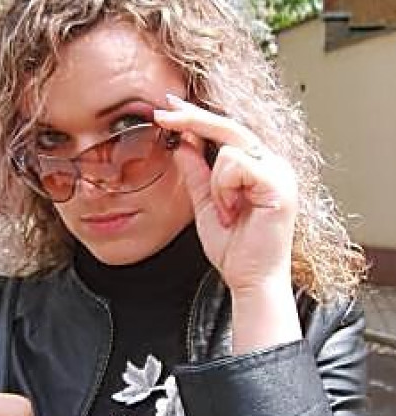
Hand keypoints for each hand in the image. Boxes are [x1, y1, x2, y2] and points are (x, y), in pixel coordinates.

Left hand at [154, 94, 298, 293]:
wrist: (250, 278)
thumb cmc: (234, 247)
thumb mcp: (205, 204)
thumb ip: (197, 173)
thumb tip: (184, 143)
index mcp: (258, 167)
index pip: (226, 132)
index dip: (197, 118)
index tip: (168, 108)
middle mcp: (272, 164)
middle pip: (229, 126)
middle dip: (193, 119)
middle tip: (164, 113)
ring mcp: (279, 172)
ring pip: (230, 148)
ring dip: (215, 184)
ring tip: (225, 212)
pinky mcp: (279, 184)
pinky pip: (237, 166)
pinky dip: (225, 190)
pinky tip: (232, 212)